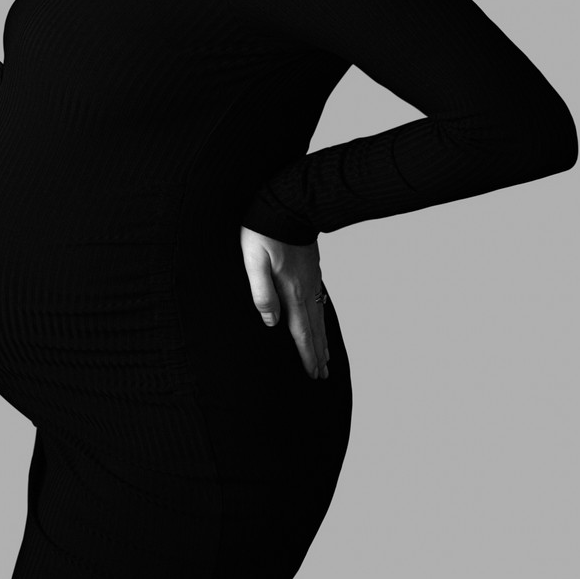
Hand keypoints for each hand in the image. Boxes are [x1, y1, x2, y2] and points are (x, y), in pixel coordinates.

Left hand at [240, 225, 328, 378]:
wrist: (287, 203)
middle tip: (323, 375)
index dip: (306, 354)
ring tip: (326, 357)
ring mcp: (311, 279)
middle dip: (317, 354)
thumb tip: (271, 321)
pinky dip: (322, 319)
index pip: (301, 331)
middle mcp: (305, 289)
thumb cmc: (262, 232)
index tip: (313, 374)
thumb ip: (261, 292)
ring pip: (319, 316)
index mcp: (291, 291)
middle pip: (314, 329)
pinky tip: (322, 322)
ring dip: (322, 339)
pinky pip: (319, 302)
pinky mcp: (312, 269)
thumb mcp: (253, 261)